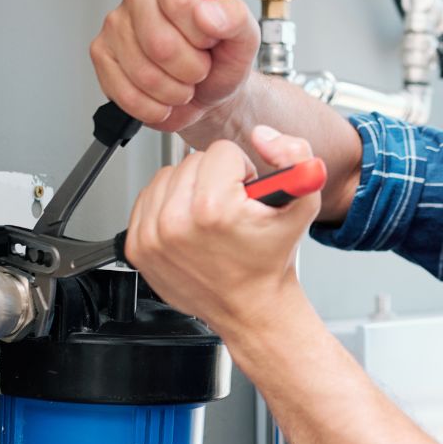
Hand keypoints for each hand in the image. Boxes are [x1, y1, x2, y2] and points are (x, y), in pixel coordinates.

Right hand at [89, 0, 260, 133]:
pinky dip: (154, 107)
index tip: (210, 41)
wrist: (209, 95)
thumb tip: (206, 12)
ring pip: (143, 73)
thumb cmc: (222, 61)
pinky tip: (164, 98)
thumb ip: (235, 17)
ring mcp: (115, 25)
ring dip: (174, 91)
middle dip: (190, 69)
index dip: (200, 34)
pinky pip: (126, 93)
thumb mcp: (244, 38)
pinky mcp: (101, 55)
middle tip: (199, 69)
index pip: (178, 2)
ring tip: (184, 84)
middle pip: (159, 44)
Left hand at [124, 126, 319, 333]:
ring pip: (168, 176)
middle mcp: (176, 222)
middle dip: (216, 178)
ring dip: (190, 189)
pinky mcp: (138, 246)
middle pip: (192, 161)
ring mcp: (153, 236)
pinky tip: (190, 226)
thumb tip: (262, 136)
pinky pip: (148, 199)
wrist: (252, 307)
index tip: (246, 196)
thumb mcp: (304, 204)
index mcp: (214, 209)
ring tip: (210, 217)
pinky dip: (168, 206)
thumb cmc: (272, 260)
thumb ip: (295, 156)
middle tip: (231, 209)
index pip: (221, 152)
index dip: (241, 171)